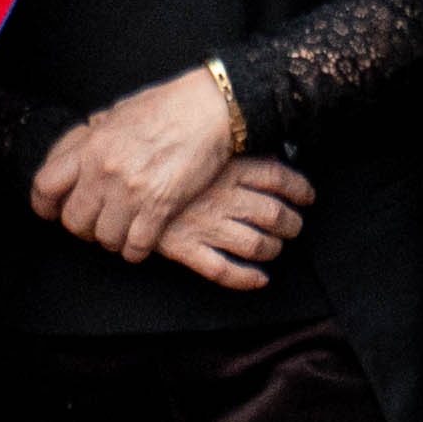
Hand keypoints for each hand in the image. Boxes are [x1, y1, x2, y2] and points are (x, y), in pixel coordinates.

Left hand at [34, 62, 249, 255]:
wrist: (210, 109)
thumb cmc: (168, 106)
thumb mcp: (119, 113)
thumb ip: (96, 135)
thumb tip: (83, 143)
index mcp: (90, 146)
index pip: (45, 186)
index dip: (44, 205)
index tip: (52, 212)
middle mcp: (105, 171)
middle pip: (74, 221)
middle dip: (82, 227)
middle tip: (95, 223)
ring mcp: (132, 191)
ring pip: (104, 238)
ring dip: (112, 239)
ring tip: (122, 231)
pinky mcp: (160, 207)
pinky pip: (136, 246)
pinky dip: (136, 249)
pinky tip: (141, 241)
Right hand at [147, 154, 315, 287]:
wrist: (115, 180)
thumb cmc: (156, 156)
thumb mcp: (195, 142)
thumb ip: (229, 149)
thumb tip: (261, 154)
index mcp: (227, 168)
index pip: (278, 177)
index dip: (299, 189)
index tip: (307, 196)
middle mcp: (223, 198)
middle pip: (275, 214)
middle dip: (292, 224)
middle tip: (294, 226)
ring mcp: (207, 225)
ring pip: (257, 244)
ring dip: (274, 249)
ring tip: (275, 248)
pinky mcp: (188, 249)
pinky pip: (225, 271)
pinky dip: (248, 279)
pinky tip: (259, 279)